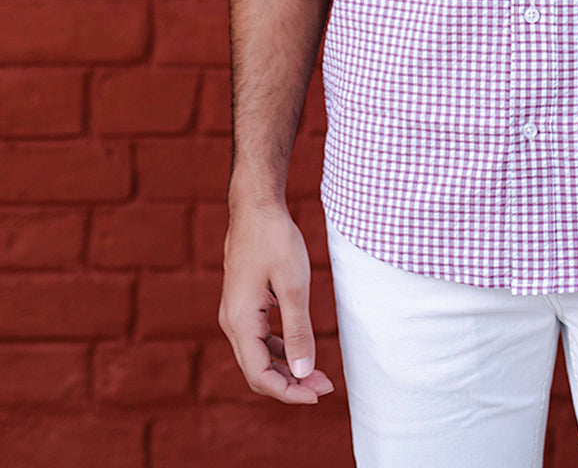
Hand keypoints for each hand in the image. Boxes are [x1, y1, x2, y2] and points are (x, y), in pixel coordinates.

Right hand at [219, 200, 334, 404]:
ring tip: (317, 373)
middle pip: (257, 371)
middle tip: (324, 386)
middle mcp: (231, 321)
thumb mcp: (293, 285)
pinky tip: (299, 348)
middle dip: (290, 384)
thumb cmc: (275, 239)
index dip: (289, 391)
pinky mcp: (242, 303)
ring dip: (285, 368)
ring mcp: (234, 313)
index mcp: (239, 321)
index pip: (260, 375)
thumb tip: (304, 372)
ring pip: (257, 356)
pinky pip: (258, 338)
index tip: (318, 393)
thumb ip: (297, 331)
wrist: (256, 206)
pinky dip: (278, 350)